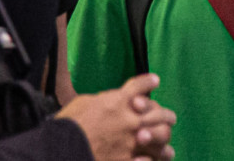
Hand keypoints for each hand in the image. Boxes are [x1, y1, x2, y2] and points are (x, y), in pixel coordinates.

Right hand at [56, 73, 176, 160]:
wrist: (62, 148)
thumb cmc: (69, 123)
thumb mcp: (85, 102)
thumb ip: (103, 100)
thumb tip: (109, 101)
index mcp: (119, 101)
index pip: (140, 87)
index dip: (148, 83)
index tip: (154, 81)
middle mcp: (131, 119)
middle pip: (159, 113)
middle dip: (166, 115)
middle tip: (171, 118)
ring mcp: (132, 141)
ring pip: (160, 135)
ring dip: (166, 136)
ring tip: (168, 138)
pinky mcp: (127, 160)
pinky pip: (147, 159)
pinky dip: (151, 159)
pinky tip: (153, 159)